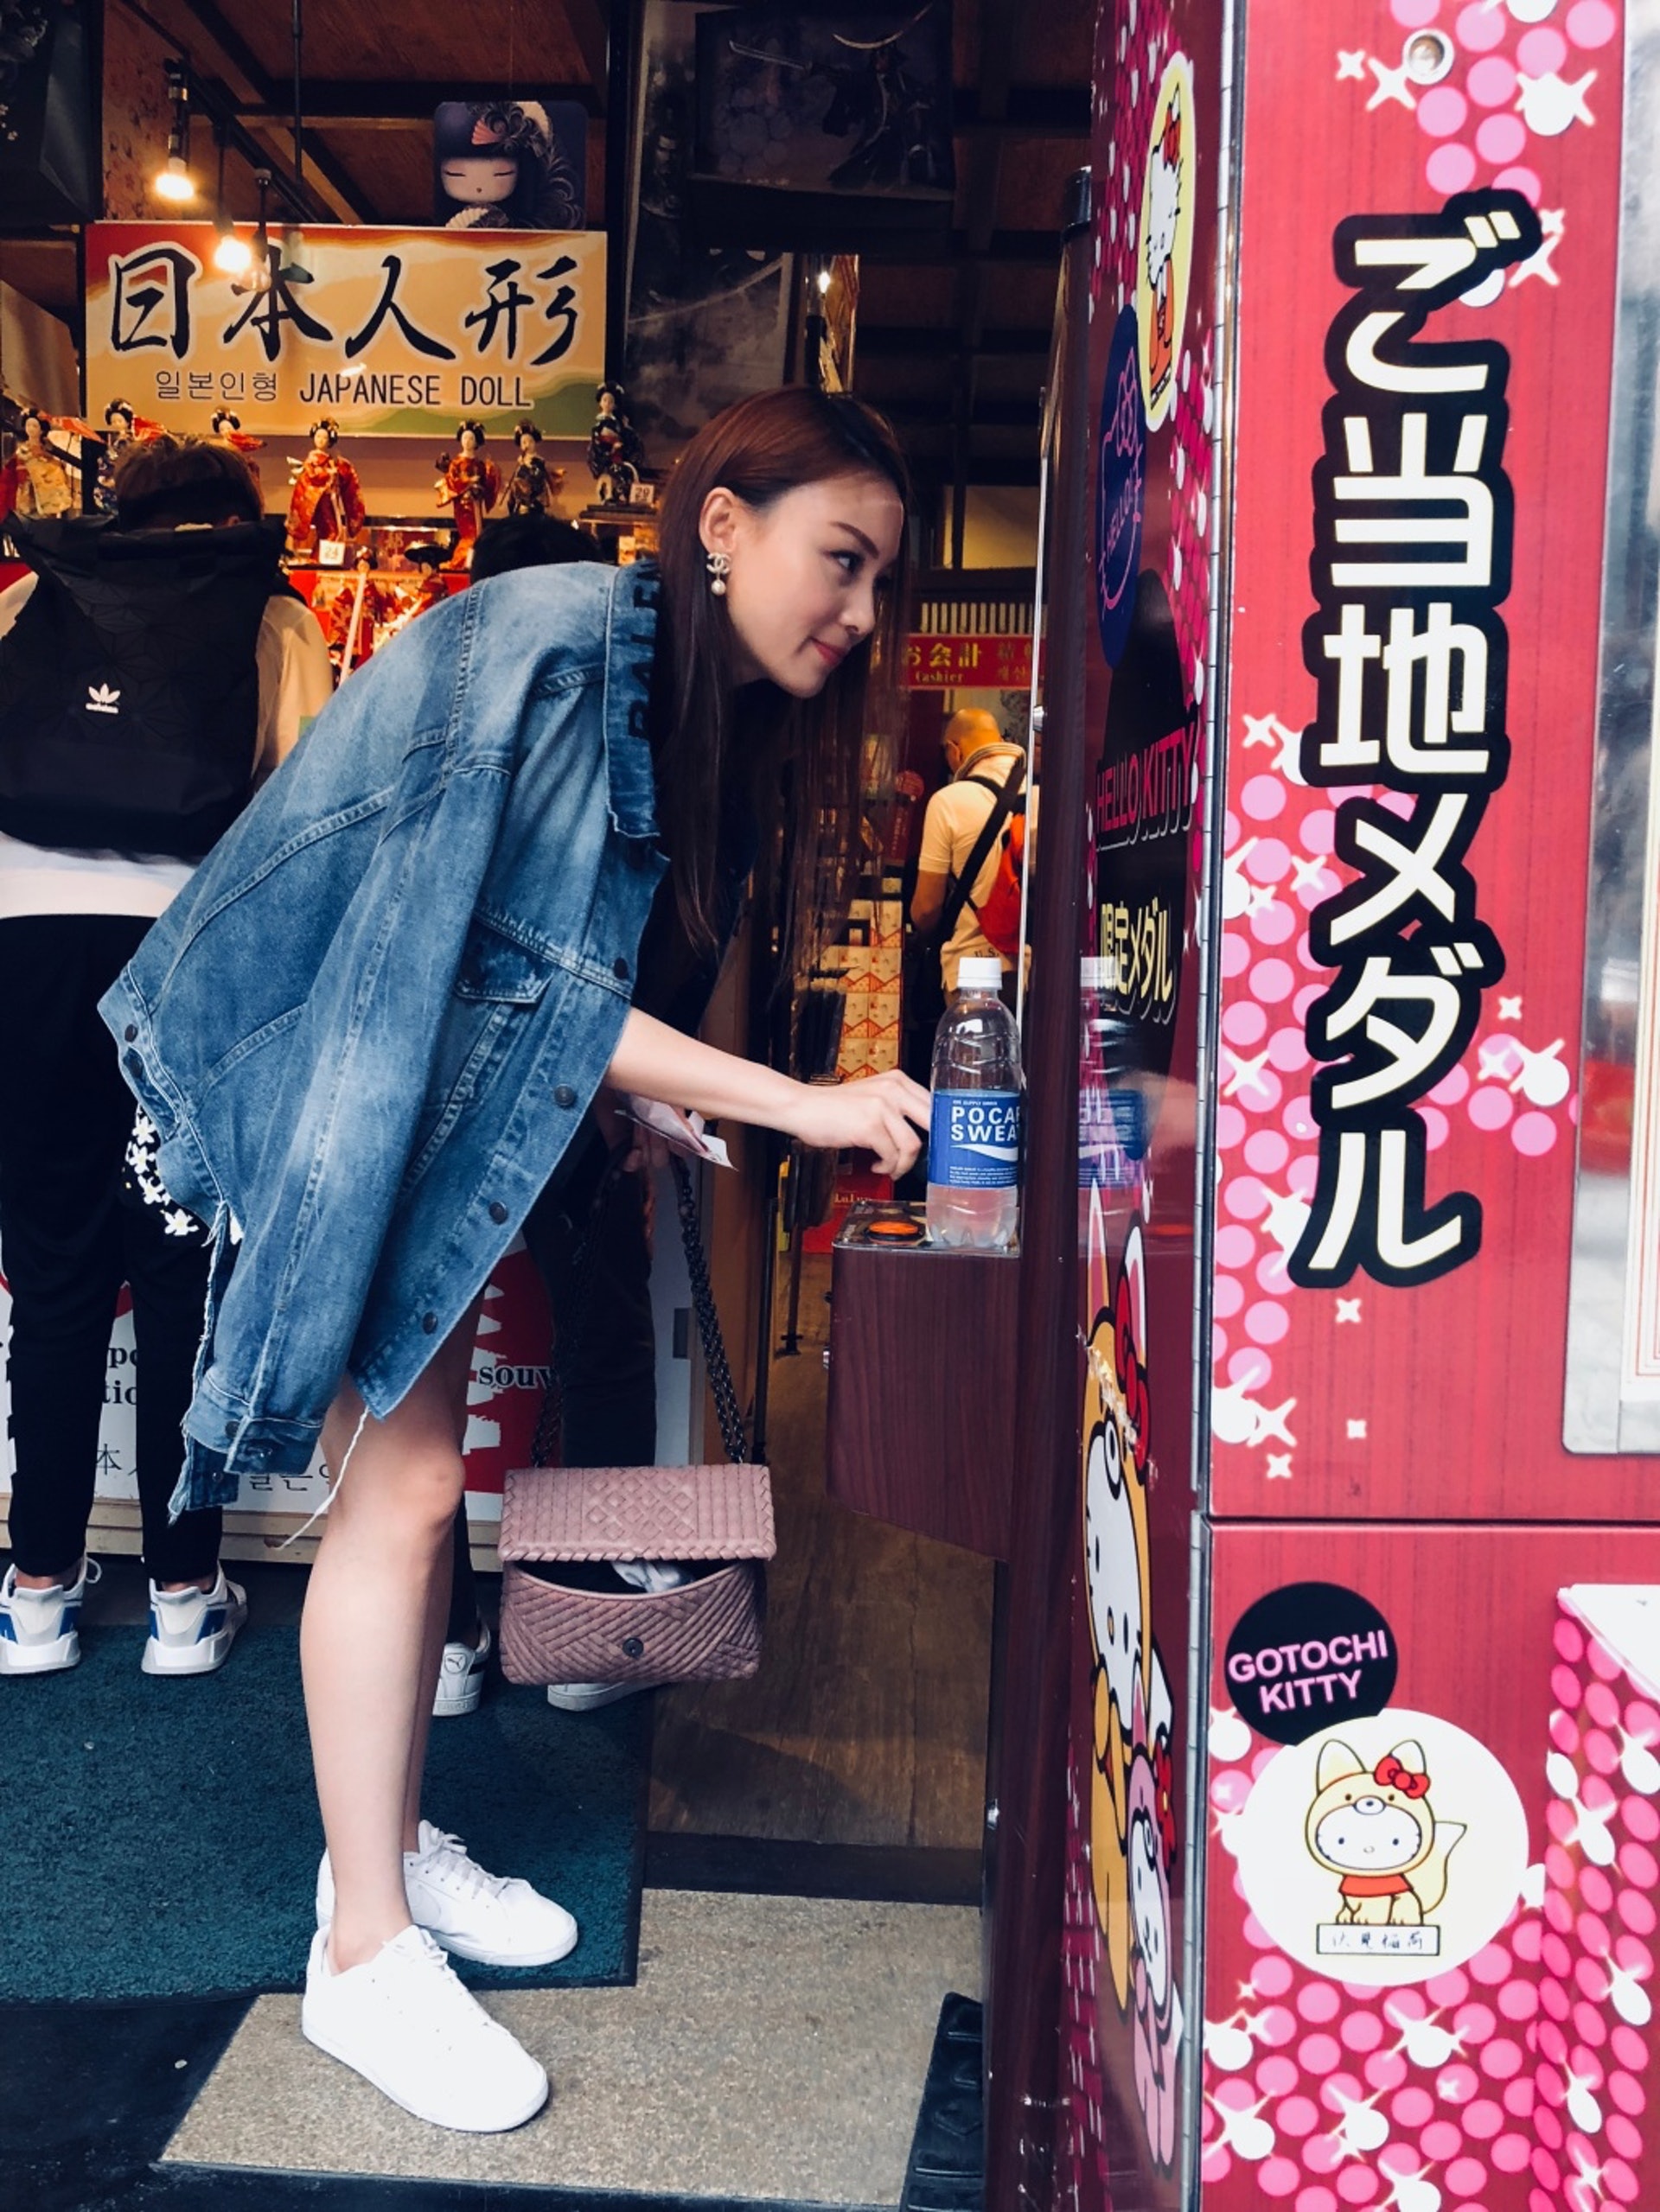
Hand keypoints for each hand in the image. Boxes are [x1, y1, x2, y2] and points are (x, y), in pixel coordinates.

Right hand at [788, 1070, 930, 1178]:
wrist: (803, 1107)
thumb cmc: (834, 1107)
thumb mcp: (872, 1096)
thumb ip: (897, 1107)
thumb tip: (925, 1132)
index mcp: (897, 1080)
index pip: (934, 1104)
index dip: (939, 1129)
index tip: (936, 1146)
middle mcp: (893, 1089)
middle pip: (931, 1124)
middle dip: (929, 1149)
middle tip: (920, 1162)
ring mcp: (882, 1107)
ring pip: (913, 1145)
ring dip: (903, 1164)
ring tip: (891, 1168)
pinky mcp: (870, 1126)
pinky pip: (892, 1155)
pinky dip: (887, 1167)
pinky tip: (877, 1166)